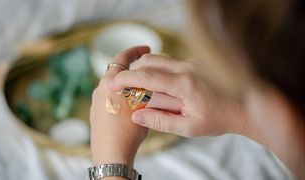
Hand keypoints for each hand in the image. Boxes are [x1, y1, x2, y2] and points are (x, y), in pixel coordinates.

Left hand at [90, 46, 149, 166]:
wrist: (112, 153)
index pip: (121, 59)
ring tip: (141, 89)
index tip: (146, 49)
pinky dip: (119, 96)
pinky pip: (108, 98)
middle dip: (132, 69)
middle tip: (146, 69)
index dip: (135, 51)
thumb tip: (151, 82)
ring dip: (126, 84)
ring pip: (112, 86)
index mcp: (109, 83)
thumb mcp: (142, 106)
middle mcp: (99, 89)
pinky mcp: (95, 113)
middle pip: (116, 72)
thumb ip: (145, 90)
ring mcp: (95, 102)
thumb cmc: (128, 130)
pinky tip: (130, 105)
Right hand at [110, 54, 247, 136]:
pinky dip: (157, 69)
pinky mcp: (194, 62)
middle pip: (150, 61)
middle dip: (132, 71)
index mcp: (185, 84)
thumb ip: (161, 121)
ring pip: (159, 58)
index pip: (148, 76)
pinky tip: (157, 84)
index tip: (113, 83)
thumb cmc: (218, 119)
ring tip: (138, 86)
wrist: (244, 106)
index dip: (126, 79)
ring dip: (144, 69)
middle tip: (124, 85)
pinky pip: (169, 61)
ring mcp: (192, 62)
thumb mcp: (189, 127)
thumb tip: (136, 116)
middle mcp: (187, 67)